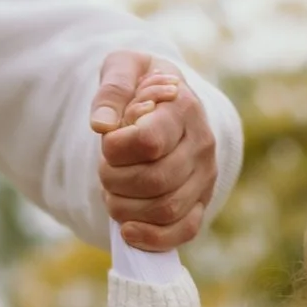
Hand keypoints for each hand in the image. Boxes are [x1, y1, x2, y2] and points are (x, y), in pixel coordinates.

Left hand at [92, 50, 215, 252]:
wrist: (168, 102)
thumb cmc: (142, 84)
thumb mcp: (123, 67)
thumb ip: (112, 88)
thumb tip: (101, 125)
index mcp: (184, 108)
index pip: (149, 141)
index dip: (117, 149)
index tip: (108, 141)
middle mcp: (202, 144)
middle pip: (156, 181)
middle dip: (115, 181)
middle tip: (104, 169)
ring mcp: (205, 176)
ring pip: (166, 209)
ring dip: (125, 208)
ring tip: (112, 192)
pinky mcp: (201, 201)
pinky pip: (184, 231)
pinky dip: (153, 239)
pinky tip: (128, 230)